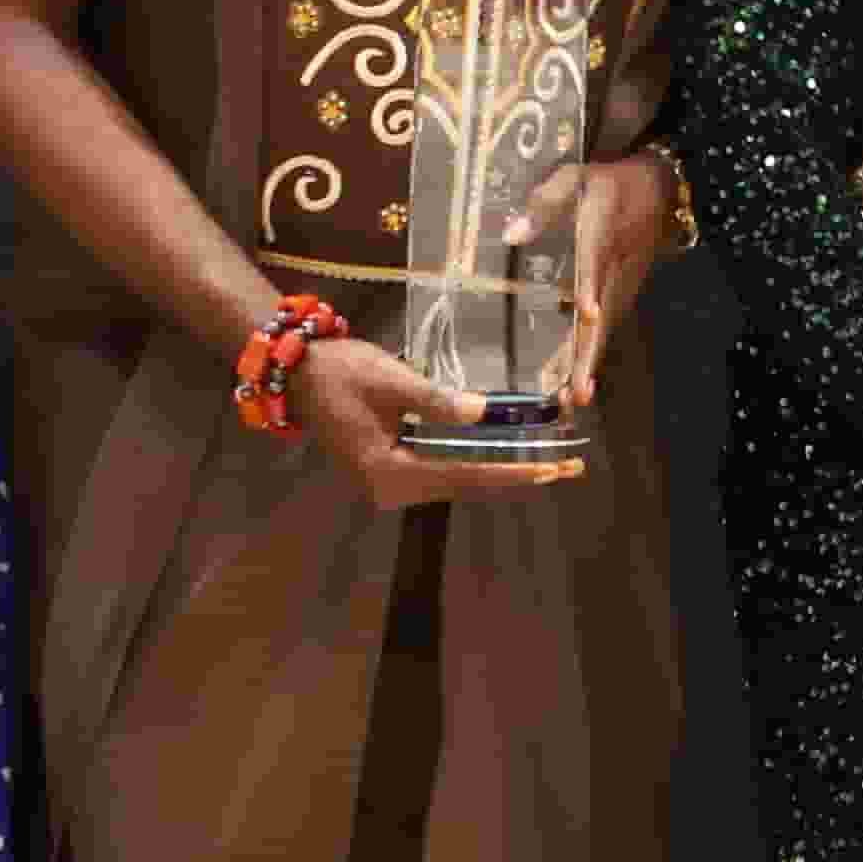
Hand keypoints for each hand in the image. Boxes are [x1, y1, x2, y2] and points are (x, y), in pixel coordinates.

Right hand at [292, 330, 580, 509]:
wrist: (297, 372)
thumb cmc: (341, 372)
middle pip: (462, 486)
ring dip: (496, 474)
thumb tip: (482, 414)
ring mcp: (385, 485)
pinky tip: (504, 461)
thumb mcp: (391, 381)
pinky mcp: (386, 472)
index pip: (461, 475)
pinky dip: (472, 466)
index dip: (509, 472)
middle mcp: (388, 490)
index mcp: (388, 472)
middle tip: (565, 469)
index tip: (549, 472)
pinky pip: (438, 473)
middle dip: (513, 477)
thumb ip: (436, 401)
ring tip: (546, 468)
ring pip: (453, 482)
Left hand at [513, 149, 683, 408]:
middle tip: (576, 392)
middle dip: (588, 354)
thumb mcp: (576, 178)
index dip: (591, 291)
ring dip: (587, 364)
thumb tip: (511, 236)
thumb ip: (544, 203)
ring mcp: (620, 286)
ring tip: (571, 400)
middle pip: (601, 317)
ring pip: (603, 330)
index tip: (588, 315)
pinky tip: (572, 382)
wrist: (659, 190)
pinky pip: (603, 329)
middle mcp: (614, 269)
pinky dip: (589, 356)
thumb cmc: (608, 184)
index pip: (596, 265)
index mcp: (602, 235)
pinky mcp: (620, 295)